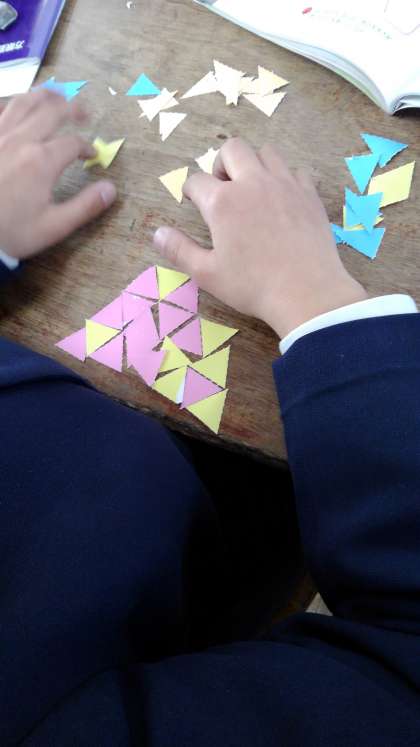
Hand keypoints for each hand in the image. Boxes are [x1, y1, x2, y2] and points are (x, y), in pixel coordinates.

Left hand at [0, 88, 115, 259]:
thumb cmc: (14, 232)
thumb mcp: (54, 226)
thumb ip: (85, 206)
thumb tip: (111, 189)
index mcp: (41, 160)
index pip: (72, 143)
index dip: (86, 147)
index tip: (92, 155)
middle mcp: (20, 140)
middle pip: (51, 112)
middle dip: (72, 109)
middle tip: (85, 112)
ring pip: (23, 103)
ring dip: (43, 96)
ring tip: (56, 95)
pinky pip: (1, 113)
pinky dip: (14, 106)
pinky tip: (20, 109)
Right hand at [154, 138, 366, 337]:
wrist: (307, 292)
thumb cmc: (253, 286)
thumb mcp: (207, 274)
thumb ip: (179, 250)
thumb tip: (157, 233)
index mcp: (222, 202)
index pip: (196, 180)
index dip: (190, 190)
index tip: (193, 201)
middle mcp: (252, 183)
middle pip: (232, 148)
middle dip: (221, 163)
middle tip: (223, 189)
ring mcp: (284, 184)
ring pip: (266, 152)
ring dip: (254, 164)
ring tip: (253, 190)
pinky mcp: (309, 194)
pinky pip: (295, 170)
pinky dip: (285, 178)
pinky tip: (282, 200)